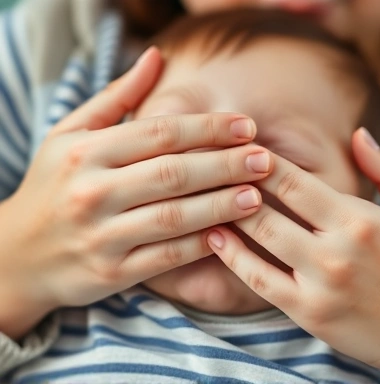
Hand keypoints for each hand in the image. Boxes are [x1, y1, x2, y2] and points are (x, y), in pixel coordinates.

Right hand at [0, 47, 271, 338]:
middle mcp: (92, 192)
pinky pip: (166, 258)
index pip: (160, 133)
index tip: (246, 126)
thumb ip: (116, 98)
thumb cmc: (53, 186)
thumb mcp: (70, 135)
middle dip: (226, 164)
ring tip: (257, 195)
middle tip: (264, 159)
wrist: (17, 254)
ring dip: (221, 205)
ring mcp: (102, 236)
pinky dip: (200, 245)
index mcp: (85, 152)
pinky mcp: (112, 272)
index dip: (208, 128)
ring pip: (175, 217)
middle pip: (174, 173)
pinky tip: (229, 234)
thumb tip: (155, 56)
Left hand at [207, 128, 379, 382]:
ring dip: (228, 215)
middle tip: (211, 167)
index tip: (240, 147)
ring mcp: (318, 283)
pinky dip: (233, 258)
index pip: (295, 181)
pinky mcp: (307, 312)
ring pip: (259, 240)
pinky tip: (215, 237)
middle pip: (268, 207)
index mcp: (359, 219)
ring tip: (204, 196)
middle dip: (236, 183)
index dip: (262, 162)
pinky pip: (259, 280)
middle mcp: (335, 250)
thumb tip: (358, 133)